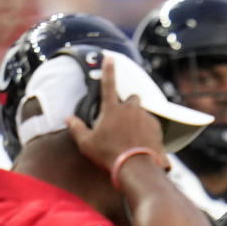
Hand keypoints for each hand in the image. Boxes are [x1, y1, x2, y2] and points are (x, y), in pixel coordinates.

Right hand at [65, 56, 169, 173]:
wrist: (137, 168)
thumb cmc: (109, 155)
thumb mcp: (87, 144)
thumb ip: (77, 129)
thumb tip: (68, 119)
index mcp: (112, 110)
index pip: (108, 84)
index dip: (108, 69)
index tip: (110, 57)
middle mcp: (131, 110)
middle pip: (132, 98)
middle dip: (129, 104)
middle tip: (124, 119)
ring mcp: (146, 117)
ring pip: (143, 113)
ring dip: (139, 120)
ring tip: (133, 137)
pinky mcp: (158, 128)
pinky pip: (152, 125)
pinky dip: (148, 131)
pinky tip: (143, 144)